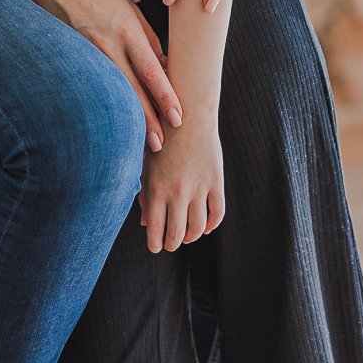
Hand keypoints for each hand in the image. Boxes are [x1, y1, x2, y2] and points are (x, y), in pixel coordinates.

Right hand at [55, 0, 182, 152]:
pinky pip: (95, 84)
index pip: (152, 69)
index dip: (165, 95)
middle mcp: (110, 44)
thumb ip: (147, 38)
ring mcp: (89, 53)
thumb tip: (164, 66)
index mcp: (128, 30)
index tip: (178, 117)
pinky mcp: (74, 57)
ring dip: (129, 118)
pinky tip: (111, 123)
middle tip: (162, 143)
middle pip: (134, 87)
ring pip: (114, 91)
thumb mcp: (129, 8)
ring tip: (142, 142)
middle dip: (149, 118)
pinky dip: (106, 104)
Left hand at [140, 117, 224, 252]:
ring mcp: (199, 188)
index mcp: (157, 189)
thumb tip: (145, 223)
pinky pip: (217, 213)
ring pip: (198, 227)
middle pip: (177, 234)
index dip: (155, 244)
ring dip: (191, 237)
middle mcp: (178, 192)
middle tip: (170, 245)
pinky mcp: (216, 181)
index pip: (156, 230)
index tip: (155, 248)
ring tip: (186, 237)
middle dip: (172, 244)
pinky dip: (212, 225)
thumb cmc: (160, 139)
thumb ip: (145, 195)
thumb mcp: (146, 166)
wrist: (187, 114)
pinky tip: (206, 227)